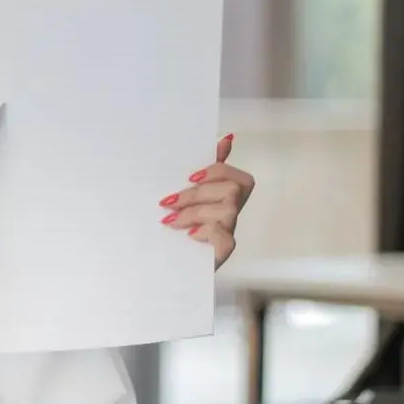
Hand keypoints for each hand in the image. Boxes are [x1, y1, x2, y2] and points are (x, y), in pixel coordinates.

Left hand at [159, 134, 255, 268]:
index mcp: (224, 197)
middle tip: (167, 201)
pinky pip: (225, 237)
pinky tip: (189, 234)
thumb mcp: (186, 195)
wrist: (165, 264)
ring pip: (227, 210)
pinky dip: (206, 232)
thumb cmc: (177, 227)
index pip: (239, 177)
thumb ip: (205, 169)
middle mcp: (230, 213)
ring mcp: (229, 232)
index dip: (217, 171)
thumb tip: (226, 138)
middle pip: (233, 189)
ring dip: (194, 212)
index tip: (189, 176)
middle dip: (197, 192)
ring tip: (169, 220)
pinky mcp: (223, 251)